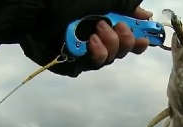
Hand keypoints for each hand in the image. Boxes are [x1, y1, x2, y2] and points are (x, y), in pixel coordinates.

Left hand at [20, 0, 151, 76]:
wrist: (36, 8)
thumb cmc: (65, 0)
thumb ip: (126, 6)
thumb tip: (145, 15)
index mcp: (102, 20)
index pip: (126, 35)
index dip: (138, 39)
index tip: (145, 38)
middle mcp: (93, 36)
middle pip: (121, 51)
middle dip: (125, 40)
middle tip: (118, 27)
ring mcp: (81, 50)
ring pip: (109, 59)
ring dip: (110, 45)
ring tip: (97, 31)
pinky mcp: (70, 62)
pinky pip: (92, 65)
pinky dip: (96, 54)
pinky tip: (91, 43)